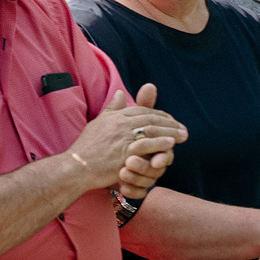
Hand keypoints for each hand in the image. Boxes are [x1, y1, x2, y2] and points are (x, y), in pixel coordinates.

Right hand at [65, 83, 186, 192]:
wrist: (75, 166)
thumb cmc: (86, 148)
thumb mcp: (98, 123)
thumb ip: (112, 109)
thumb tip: (120, 93)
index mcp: (115, 116)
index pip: (142, 110)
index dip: (159, 114)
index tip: (171, 120)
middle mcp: (119, 124)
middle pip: (151, 118)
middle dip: (170, 122)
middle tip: (183, 128)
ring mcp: (122, 138)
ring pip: (152, 130)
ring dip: (170, 132)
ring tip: (183, 136)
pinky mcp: (124, 153)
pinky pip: (146, 145)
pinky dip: (160, 143)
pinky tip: (171, 144)